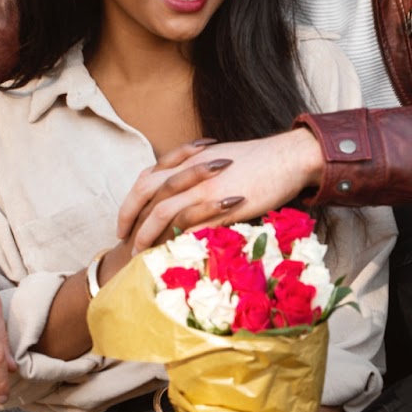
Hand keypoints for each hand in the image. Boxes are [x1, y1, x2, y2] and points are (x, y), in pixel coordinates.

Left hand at [117, 129, 323, 251]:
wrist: (287, 156)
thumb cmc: (260, 159)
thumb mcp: (220, 158)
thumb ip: (199, 171)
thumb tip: (188, 186)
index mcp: (188, 160)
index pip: (147, 179)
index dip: (132, 200)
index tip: (126, 220)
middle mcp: (191, 172)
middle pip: (146, 194)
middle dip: (130, 218)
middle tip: (123, 239)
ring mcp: (205, 188)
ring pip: (164, 212)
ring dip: (149, 235)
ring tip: (141, 254)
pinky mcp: (223, 205)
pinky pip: (193, 224)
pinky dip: (178, 240)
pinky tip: (171, 255)